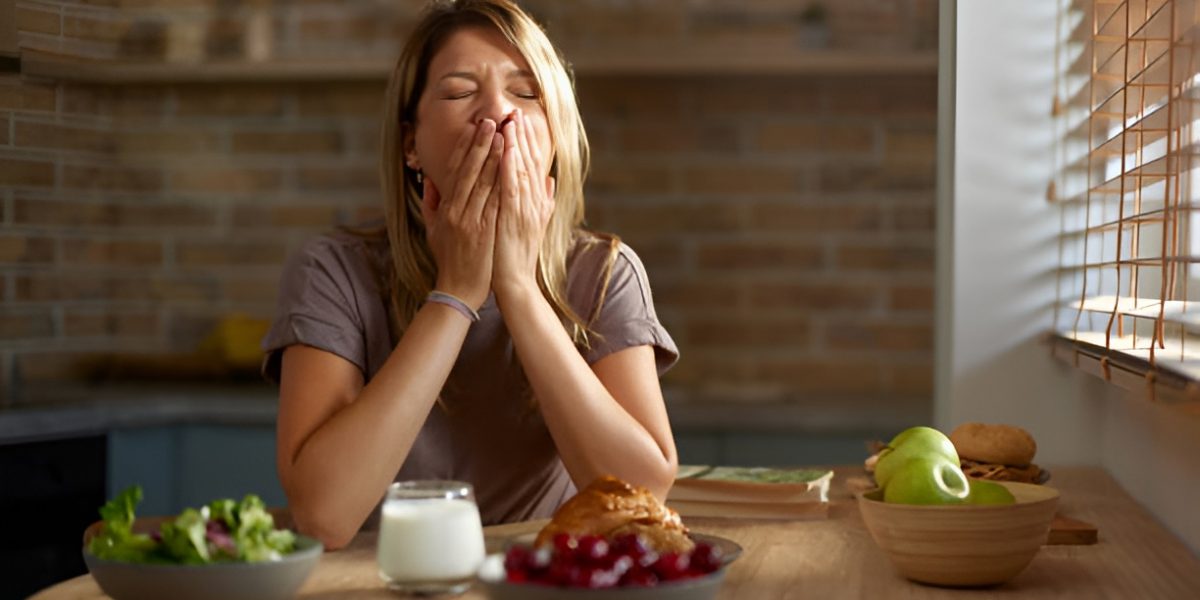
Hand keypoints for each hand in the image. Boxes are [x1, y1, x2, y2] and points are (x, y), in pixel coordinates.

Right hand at [421, 119, 503, 309]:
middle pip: (469, 171)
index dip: (464, 147)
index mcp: (446, 208)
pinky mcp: (485, 232)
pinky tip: (512, 167)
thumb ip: (432, 203)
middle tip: (491, 120)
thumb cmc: (448, 259)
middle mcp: (457, 211)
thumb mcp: (433, 230)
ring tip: (504, 135)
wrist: (459, 289)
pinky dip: (504, 183)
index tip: (474, 127)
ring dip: (494, 157)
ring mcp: (471, 221)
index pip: (455, 171)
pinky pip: (496, 202)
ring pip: (484, 183)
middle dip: (481, 144)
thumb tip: (430, 179)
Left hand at [493, 110, 554, 296]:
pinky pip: (512, 186)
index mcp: (536, 202)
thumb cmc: (517, 255)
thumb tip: (550, 181)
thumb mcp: (534, 225)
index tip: (522, 120)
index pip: (534, 165)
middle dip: (524, 136)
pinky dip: (510, 165)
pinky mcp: (513, 217)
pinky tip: (506, 148)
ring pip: (522, 169)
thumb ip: (543, 202)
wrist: (515, 282)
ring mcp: (525, 209)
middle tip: (517, 111)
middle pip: (530, 162)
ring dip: (517, 144)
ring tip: (511, 120)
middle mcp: (534, 203)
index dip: (529, 142)